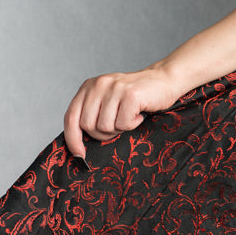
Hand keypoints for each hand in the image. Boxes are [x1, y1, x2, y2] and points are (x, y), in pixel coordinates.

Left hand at [63, 63, 182, 159]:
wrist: (164, 79)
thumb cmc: (136, 97)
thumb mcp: (108, 101)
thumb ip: (93, 114)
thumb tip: (78, 144)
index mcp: (88, 87)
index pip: (71, 117)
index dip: (72, 139)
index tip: (79, 155)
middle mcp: (98, 85)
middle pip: (88, 125)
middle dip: (104, 133)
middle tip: (119, 124)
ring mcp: (114, 88)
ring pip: (105, 126)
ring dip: (120, 128)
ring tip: (130, 116)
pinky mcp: (130, 94)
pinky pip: (123, 124)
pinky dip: (133, 124)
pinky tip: (139, 113)